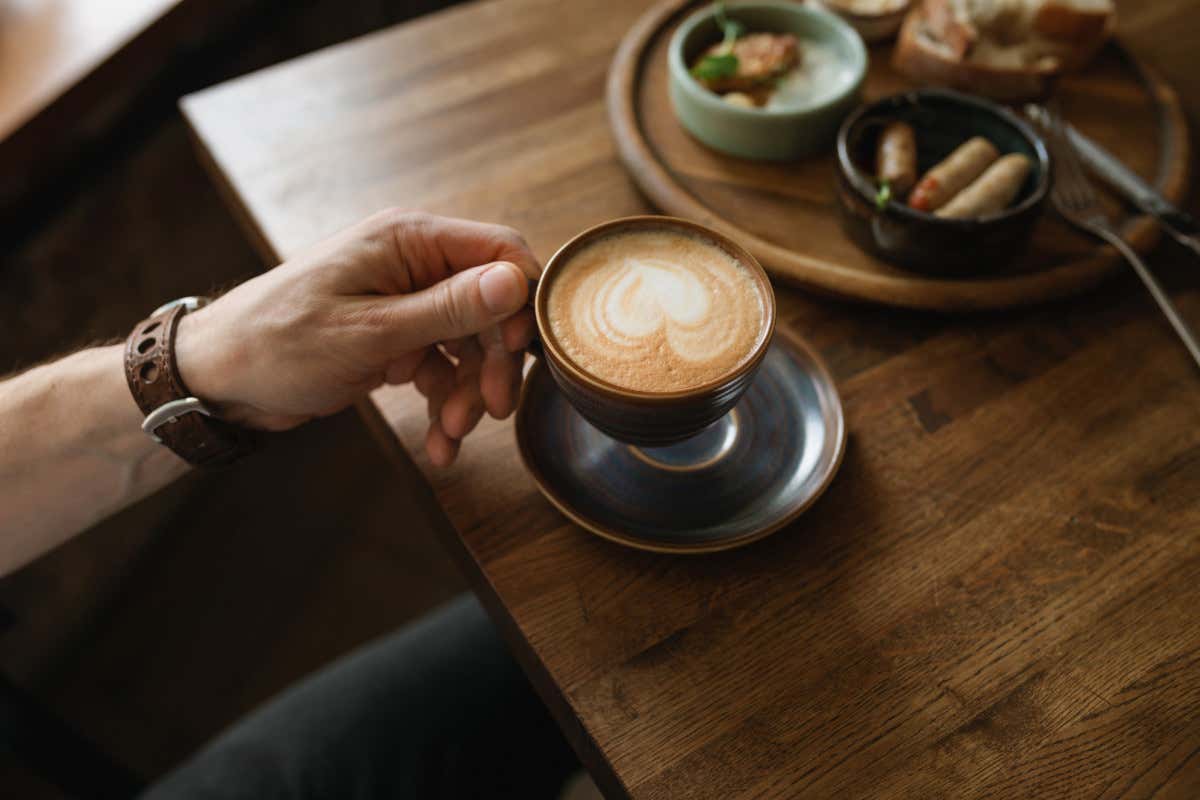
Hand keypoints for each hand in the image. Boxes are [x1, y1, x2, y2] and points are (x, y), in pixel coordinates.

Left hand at [175, 210, 539, 465]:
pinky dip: (443, 404)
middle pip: (487, 307)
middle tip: (491, 410)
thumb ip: (448, 309)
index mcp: (409, 240)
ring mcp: (404, 302)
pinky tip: (438, 443)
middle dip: (491, 363)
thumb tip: (515, 281)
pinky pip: (439, 368)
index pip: (499, 250)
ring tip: (452, 434)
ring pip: (467, 345)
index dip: (519, 301)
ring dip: (467, 392)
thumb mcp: (372, 332)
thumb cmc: (280, 343)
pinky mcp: (394, 338)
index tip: (519, 352)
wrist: (218, 379)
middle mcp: (412, 263)